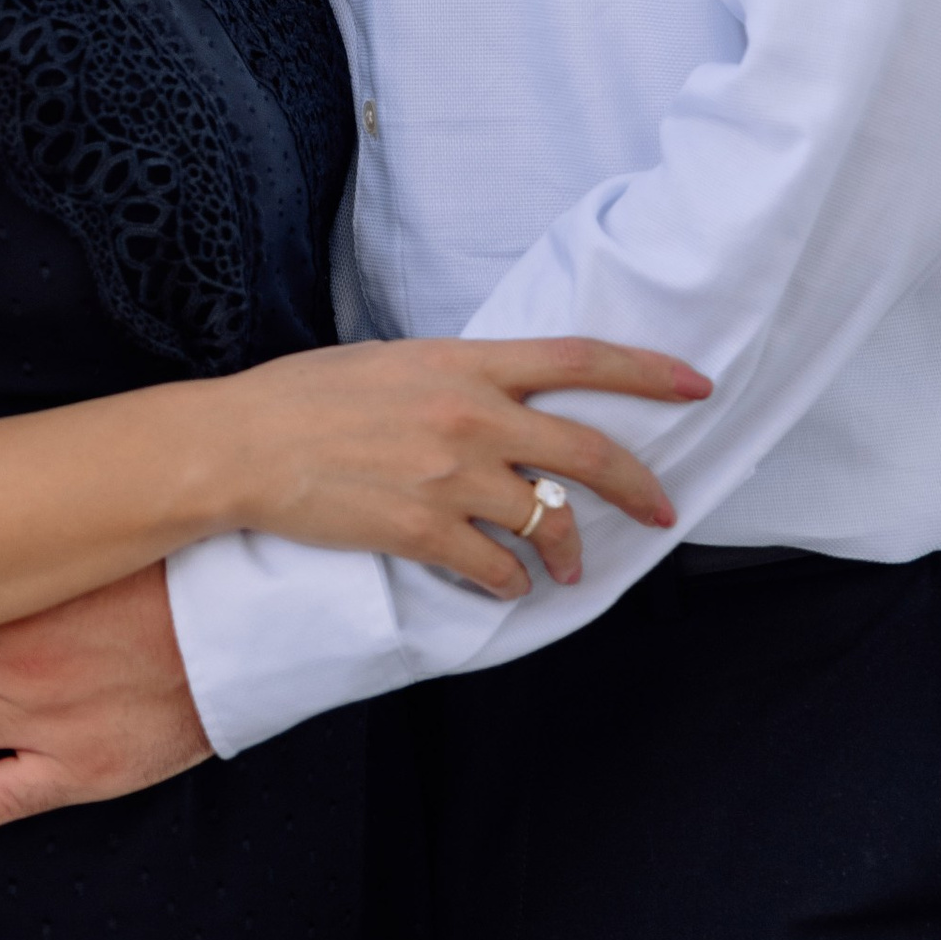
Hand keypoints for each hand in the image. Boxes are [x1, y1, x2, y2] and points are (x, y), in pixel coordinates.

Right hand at [229, 332, 702, 595]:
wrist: (244, 444)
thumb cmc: (307, 395)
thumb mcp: (393, 361)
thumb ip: (456, 377)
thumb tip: (497, 398)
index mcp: (464, 362)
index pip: (579, 358)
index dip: (647, 371)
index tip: (695, 383)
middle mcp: (470, 415)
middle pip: (586, 453)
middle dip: (639, 487)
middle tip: (661, 512)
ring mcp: (450, 477)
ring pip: (547, 521)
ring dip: (566, 551)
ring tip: (563, 567)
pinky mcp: (423, 531)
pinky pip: (495, 567)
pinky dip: (509, 581)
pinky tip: (503, 581)